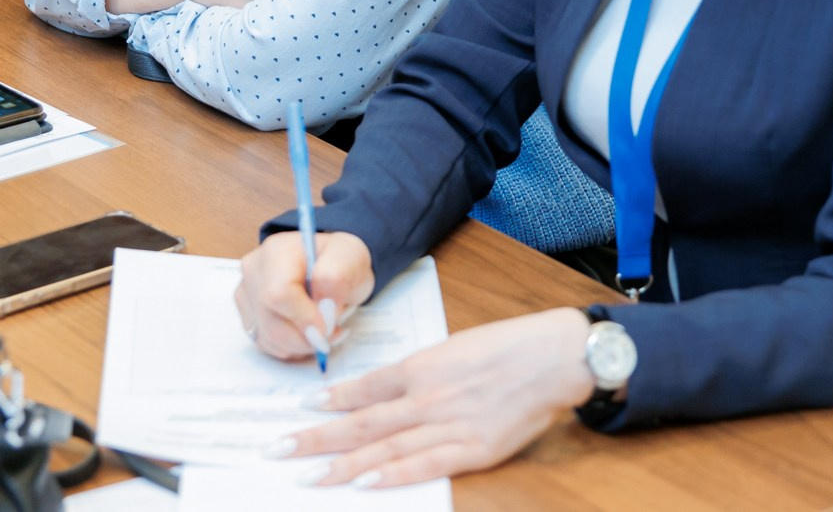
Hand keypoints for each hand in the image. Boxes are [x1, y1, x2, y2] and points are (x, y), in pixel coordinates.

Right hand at [237, 230, 374, 361]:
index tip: (328, 329)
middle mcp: (254, 270)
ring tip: (322, 331)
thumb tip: (323, 308)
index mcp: (278, 251)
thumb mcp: (350, 258)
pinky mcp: (248, 314)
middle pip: (270, 319)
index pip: (278, 293)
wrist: (332, 266)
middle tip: (331, 333)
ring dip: (299, 344)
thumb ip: (336, 278)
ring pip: (266, 336)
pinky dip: (289, 347)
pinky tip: (305, 333)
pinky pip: (264, 343)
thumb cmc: (340, 260)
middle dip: (305, 337)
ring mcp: (247, 293)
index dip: (303, 318)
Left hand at [276, 308, 595, 488]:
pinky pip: (424, 465)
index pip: (365, 387)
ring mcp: (447, 423)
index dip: (332, 400)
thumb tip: (388, 389)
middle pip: (361, 421)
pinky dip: (392, 475)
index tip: (302, 408)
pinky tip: (364, 484)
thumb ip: (422, 371)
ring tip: (307, 476)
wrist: (554, 356)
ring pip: (383, 447)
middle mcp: (426, 395)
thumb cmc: (509, 348)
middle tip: (278, 450)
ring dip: (341, 464)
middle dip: (315, 437)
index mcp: (422, 365)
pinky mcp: (472, 448)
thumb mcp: (456, 348)